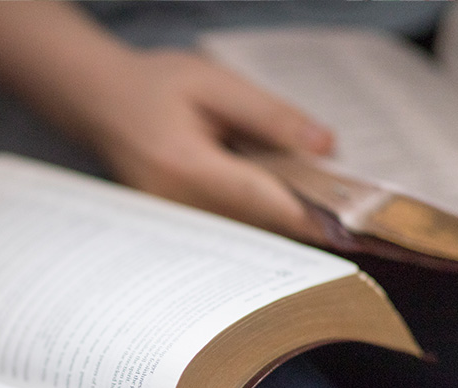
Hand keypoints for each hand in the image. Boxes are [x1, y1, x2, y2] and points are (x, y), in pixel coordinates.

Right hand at [77, 49, 334, 244]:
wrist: (101, 103)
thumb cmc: (156, 86)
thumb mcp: (216, 84)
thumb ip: (271, 116)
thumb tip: (325, 148)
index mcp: (185, 166)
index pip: (260, 200)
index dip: (308, 216)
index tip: (351, 230)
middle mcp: (176, 206)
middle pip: (258, 226)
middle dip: (306, 222)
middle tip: (356, 224)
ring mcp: (174, 223)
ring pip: (246, 233)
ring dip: (286, 223)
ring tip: (329, 215)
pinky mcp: (179, 227)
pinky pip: (231, 230)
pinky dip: (263, 219)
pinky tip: (286, 206)